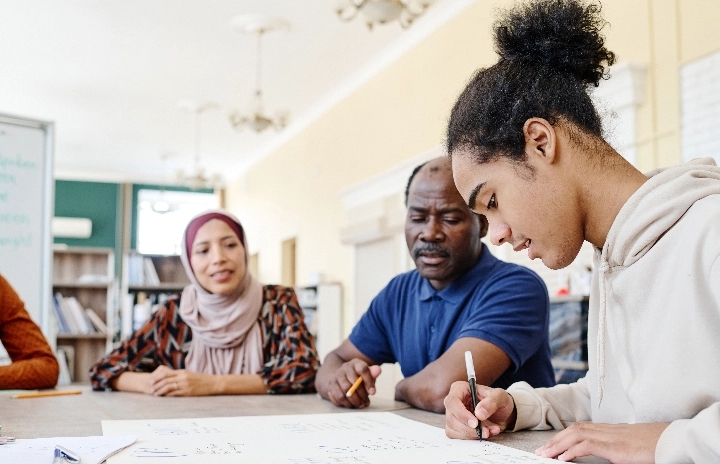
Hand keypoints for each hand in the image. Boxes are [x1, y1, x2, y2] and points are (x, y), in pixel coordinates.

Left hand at [148, 365, 215, 396]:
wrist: (212, 383)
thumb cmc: (201, 379)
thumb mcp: (190, 374)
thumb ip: (180, 376)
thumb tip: (170, 378)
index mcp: (182, 372)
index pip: (166, 373)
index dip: (157, 377)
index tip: (151, 381)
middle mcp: (182, 377)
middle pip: (165, 380)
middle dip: (156, 385)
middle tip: (150, 388)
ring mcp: (185, 385)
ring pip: (168, 387)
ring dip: (160, 391)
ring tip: (155, 394)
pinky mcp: (188, 392)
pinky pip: (175, 393)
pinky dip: (168, 395)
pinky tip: (164, 397)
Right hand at [324, 359, 380, 408]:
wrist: (342, 376)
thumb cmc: (358, 376)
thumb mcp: (367, 373)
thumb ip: (373, 373)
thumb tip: (378, 370)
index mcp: (356, 363)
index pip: (363, 369)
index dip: (368, 382)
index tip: (373, 392)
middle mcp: (344, 368)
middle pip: (353, 382)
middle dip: (361, 395)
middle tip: (366, 402)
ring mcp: (336, 376)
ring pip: (345, 392)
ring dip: (354, 401)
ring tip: (360, 405)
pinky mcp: (331, 385)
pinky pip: (338, 397)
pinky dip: (346, 403)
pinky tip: (351, 405)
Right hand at [444, 381, 514, 439]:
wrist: (502, 413)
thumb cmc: (498, 400)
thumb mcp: (500, 396)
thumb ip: (491, 402)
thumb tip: (479, 413)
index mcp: (459, 389)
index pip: (452, 401)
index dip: (462, 414)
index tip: (475, 423)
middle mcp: (453, 402)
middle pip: (451, 418)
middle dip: (469, 429)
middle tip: (485, 431)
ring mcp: (453, 416)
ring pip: (453, 429)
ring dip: (472, 435)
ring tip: (489, 431)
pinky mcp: (456, 427)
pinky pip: (458, 436)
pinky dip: (472, 438)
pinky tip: (486, 433)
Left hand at [535, 422, 669, 462]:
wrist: (673, 441)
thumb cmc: (655, 446)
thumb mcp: (630, 449)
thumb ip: (615, 451)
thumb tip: (607, 456)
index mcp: (610, 430)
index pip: (581, 428)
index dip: (564, 436)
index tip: (552, 446)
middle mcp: (608, 430)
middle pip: (574, 429)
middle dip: (555, 440)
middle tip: (541, 451)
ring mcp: (610, 436)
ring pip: (576, 434)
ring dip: (558, 444)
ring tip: (546, 455)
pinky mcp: (615, 446)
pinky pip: (587, 445)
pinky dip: (572, 450)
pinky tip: (563, 458)